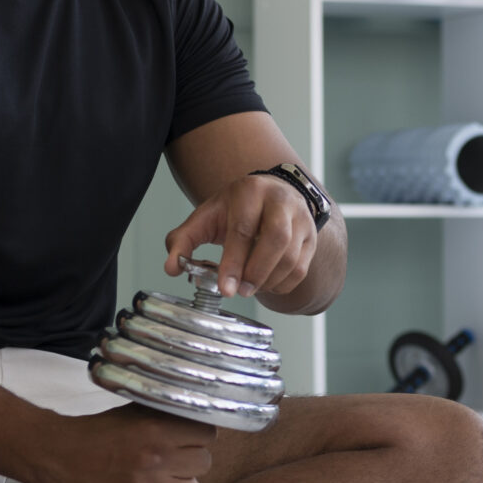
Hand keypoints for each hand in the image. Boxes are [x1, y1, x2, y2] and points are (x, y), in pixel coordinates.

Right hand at [45, 407, 215, 482]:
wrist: (57, 457)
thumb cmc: (97, 434)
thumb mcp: (134, 412)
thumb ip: (168, 414)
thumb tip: (201, 414)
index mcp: (155, 430)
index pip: (207, 434)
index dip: (197, 436)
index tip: (185, 440)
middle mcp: (155, 460)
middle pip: (204, 463)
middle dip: (188, 461)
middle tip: (169, 461)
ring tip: (159, 481)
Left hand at [165, 173, 317, 297]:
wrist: (271, 194)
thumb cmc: (236, 209)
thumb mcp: (206, 217)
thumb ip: (184, 240)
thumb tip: (172, 267)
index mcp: (250, 191)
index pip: (243, 228)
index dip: (233, 262)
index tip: (224, 288)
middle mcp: (281, 200)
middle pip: (276, 239)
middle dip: (256, 272)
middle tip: (240, 292)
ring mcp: (301, 218)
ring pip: (292, 256)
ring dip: (269, 280)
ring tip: (250, 288)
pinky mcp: (311, 236)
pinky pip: (302, 268)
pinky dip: (283, 284)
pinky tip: (266, 284)